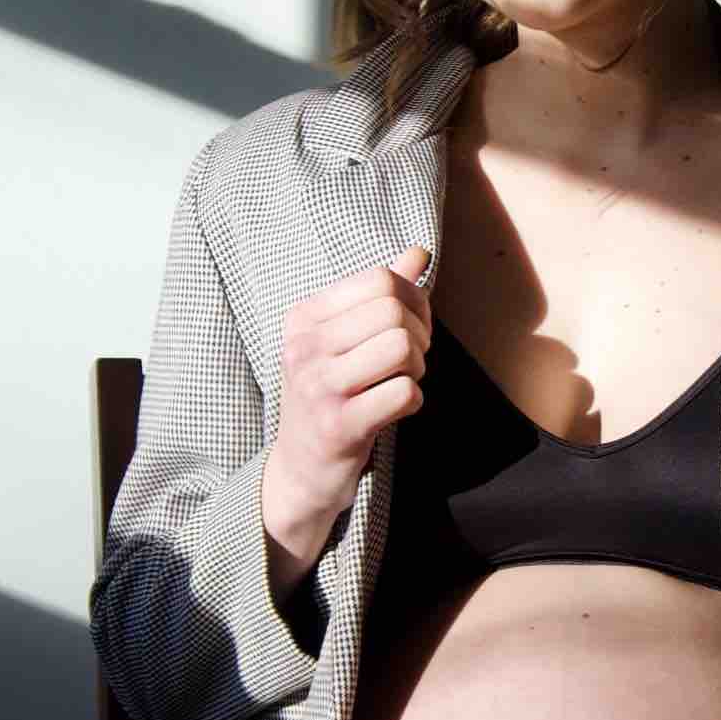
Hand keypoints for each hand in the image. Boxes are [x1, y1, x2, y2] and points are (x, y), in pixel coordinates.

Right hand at [263, 243, 433, 532]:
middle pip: (394, 311)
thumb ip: (381, 294)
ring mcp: (318, 387)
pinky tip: (395, 408)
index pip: (381, 279)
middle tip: (410, 360)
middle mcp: (304, 347)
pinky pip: (404, 393)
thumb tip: (419, 253)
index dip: (413, 300)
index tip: (411, 327)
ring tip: (401, 381)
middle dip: (419, 335)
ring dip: (417, 368)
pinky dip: (413, 400)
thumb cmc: (332, 394)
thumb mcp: (345, 338)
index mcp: (304, 316)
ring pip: (401, 348)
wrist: (301, 466)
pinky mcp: (338, 426)